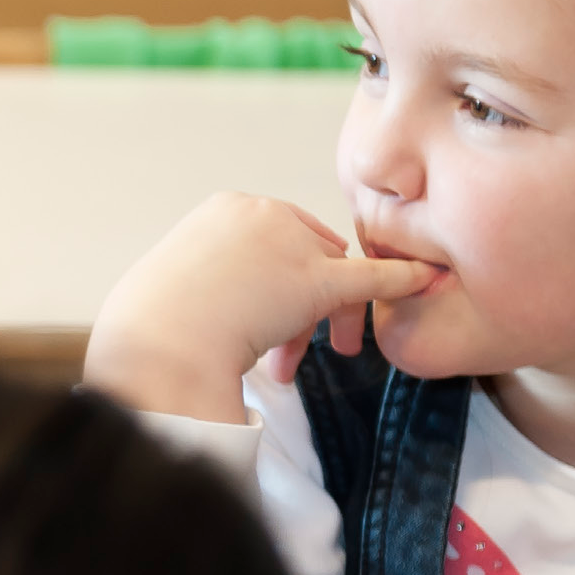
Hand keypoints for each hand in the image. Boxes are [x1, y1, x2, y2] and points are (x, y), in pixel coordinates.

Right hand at [82, 193, 436, 421]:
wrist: (155, 342)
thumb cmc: (150, 327)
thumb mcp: (177, 285)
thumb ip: (209, 280)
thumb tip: (216, 304)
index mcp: (223, 209)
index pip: (276, 235)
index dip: (280, 276)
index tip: (273, 314)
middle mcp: (260, 212)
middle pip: (307, 252)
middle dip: (303, 304)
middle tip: (292, 350)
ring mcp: (289, 242)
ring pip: (329, 273)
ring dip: (321, 320)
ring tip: (288, 364)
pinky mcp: (316, 280)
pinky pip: (369, 279)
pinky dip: (398, 281)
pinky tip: (424, 281)